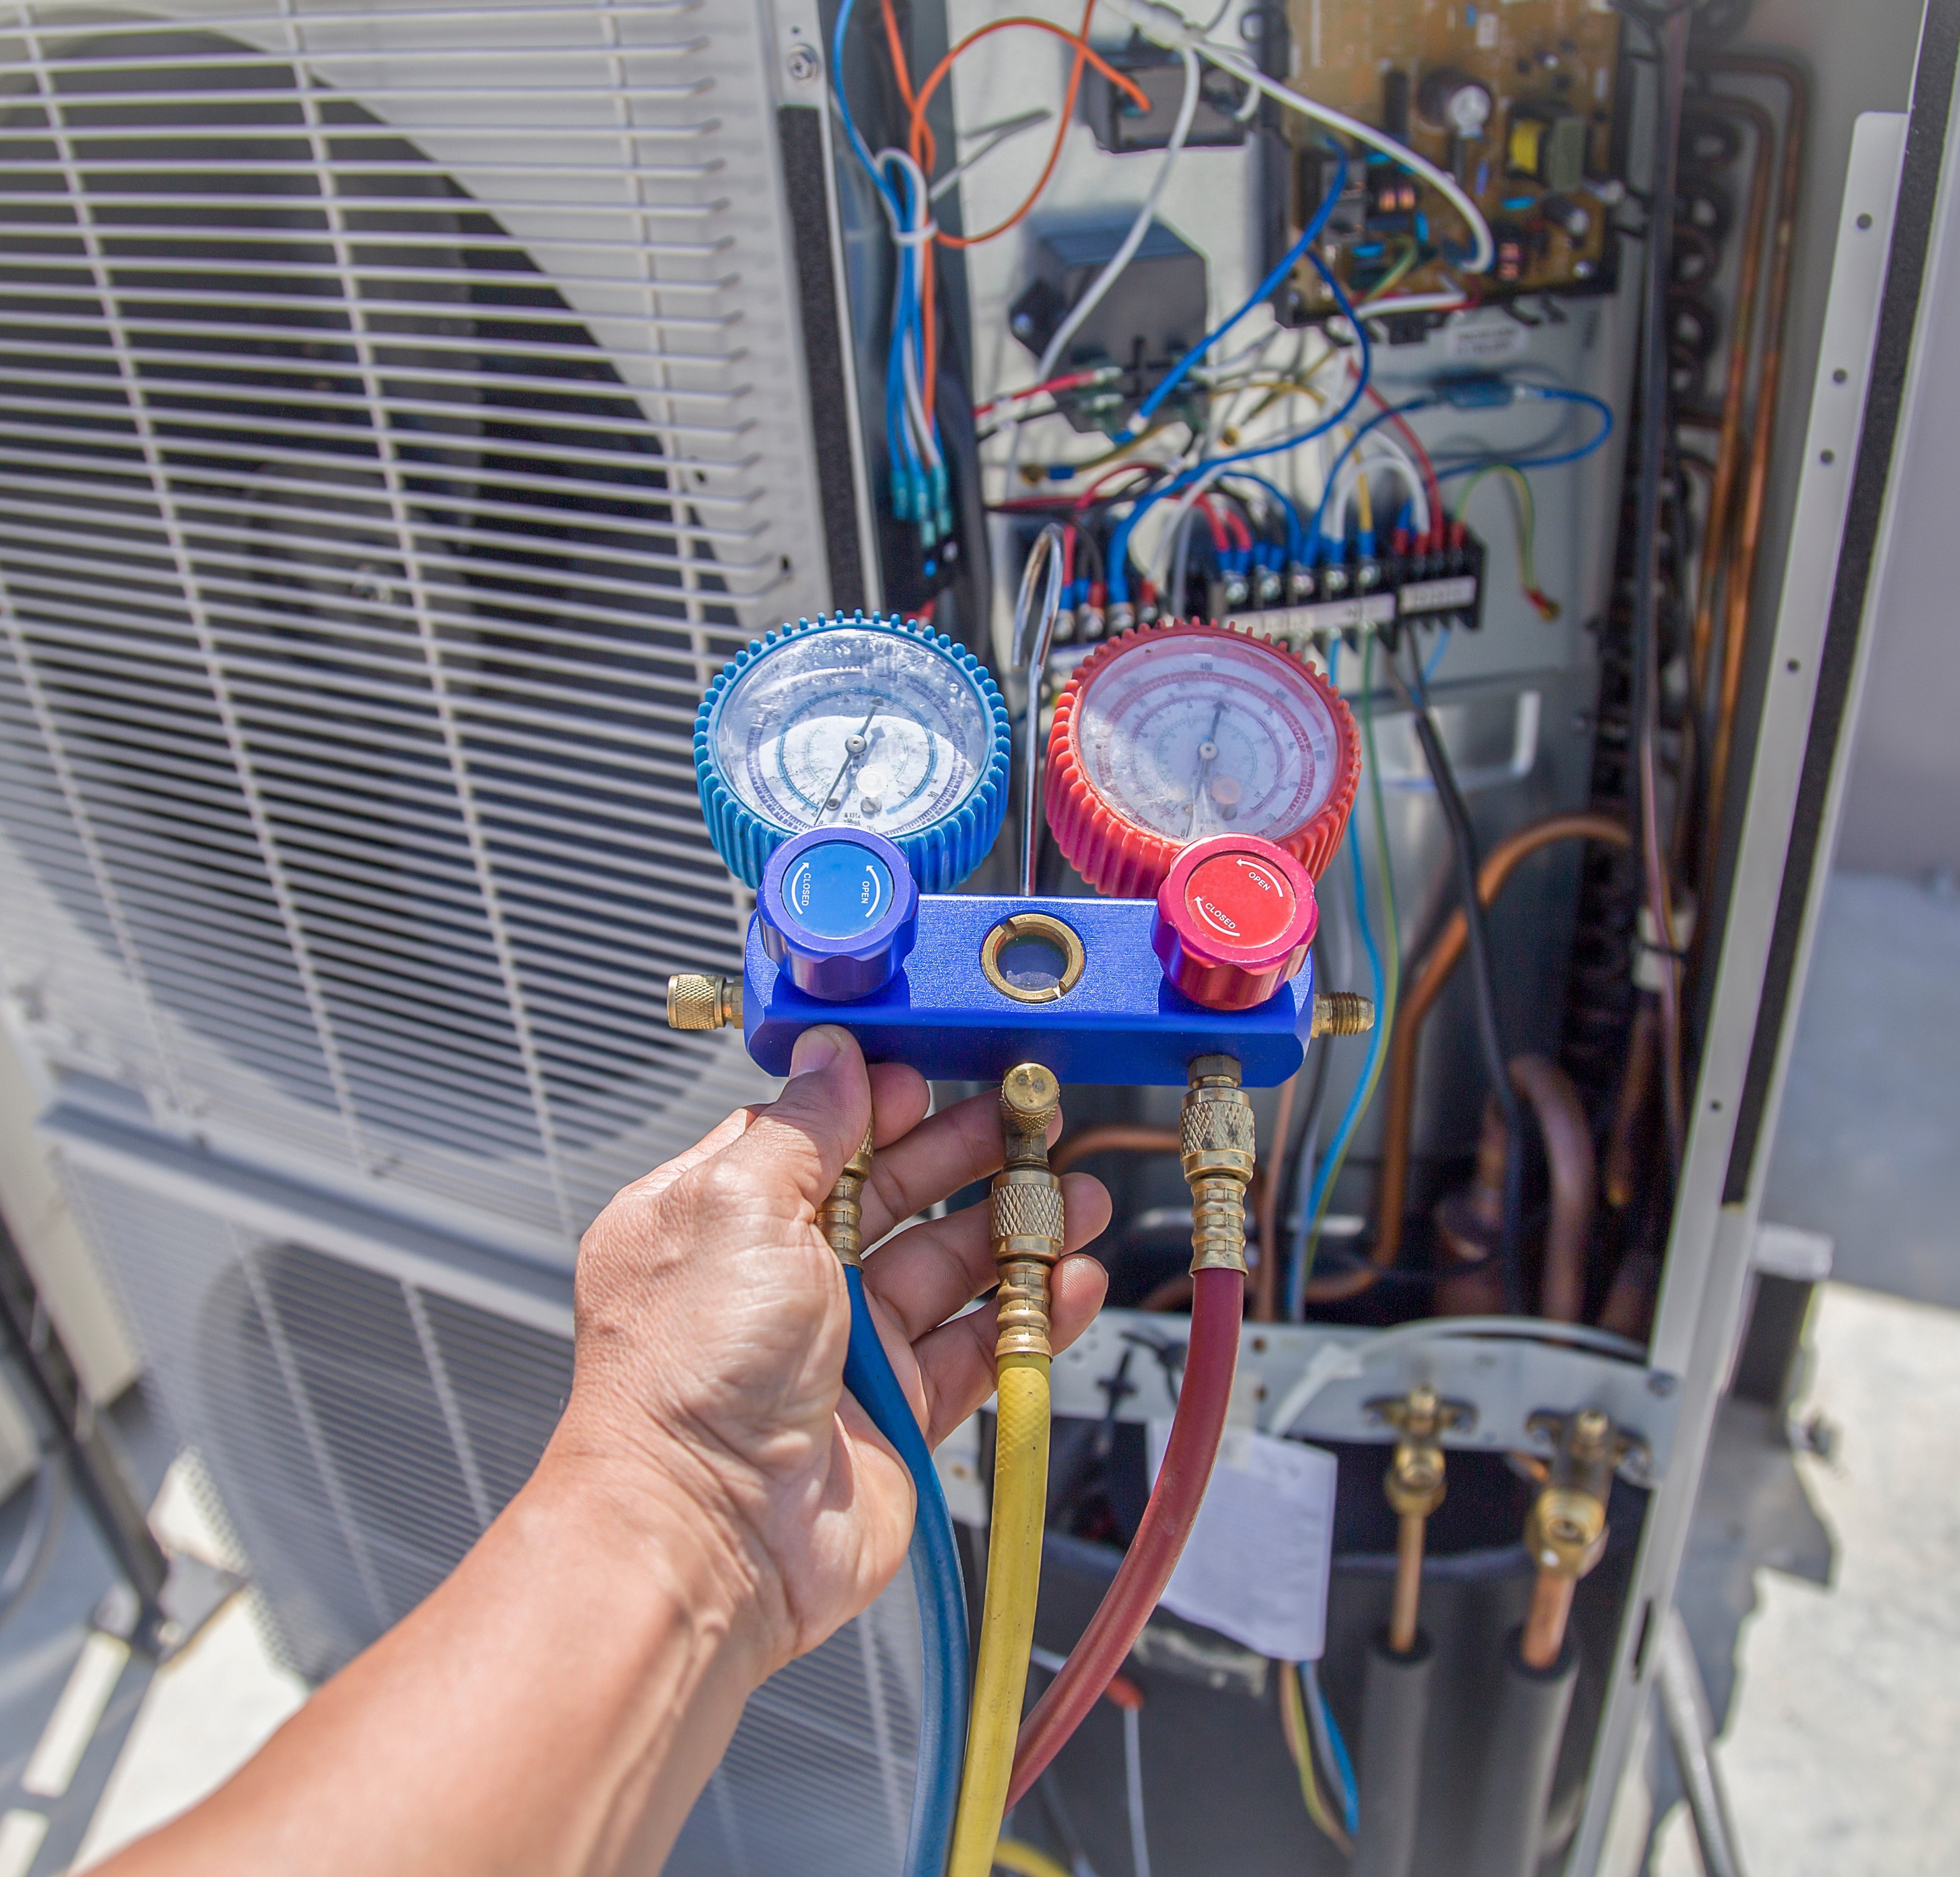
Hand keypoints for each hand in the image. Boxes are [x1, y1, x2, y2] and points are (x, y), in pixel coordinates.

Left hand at [545, 1025, 1110, 1675]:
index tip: (941, 1074)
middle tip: (1034, 1119)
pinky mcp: (897, 1412)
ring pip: (948, 1268)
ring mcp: (842, 1349)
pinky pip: (978, 1348)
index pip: (814, 1134)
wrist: (707, 1537)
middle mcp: (779, 1279)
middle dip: (967, 1152)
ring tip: (1080, 1196)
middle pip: (894, 1192)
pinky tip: (1075, 1280)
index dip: (880, 1101)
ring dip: (1018, 1228)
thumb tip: (831, 1052)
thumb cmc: (691, 1375)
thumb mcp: (738, 1207)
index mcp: (721, 1217)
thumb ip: (800, 1127)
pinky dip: (1033, 1315)